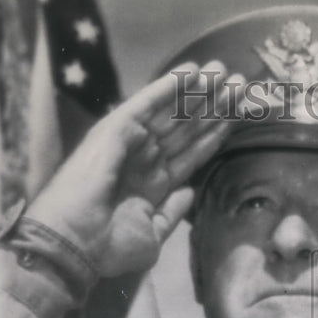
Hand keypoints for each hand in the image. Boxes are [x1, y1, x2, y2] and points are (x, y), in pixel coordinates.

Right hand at [24, 61, 243, 276]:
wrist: (77, 244)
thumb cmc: (109, 247)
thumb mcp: (153, 235)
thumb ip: (173, 212)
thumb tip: (190, 191)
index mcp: (153, 184)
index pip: (192, 153)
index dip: (216, 134)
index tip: (240, 116)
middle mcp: (144, 159)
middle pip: (187, 128)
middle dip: (213, 106)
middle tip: (240, 84)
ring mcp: (130, 143)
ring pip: (172, 111)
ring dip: (198, 91)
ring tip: (224, 71)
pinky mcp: (117, 130)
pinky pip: (147, 103)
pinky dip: (169, 86)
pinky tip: (193, 71)